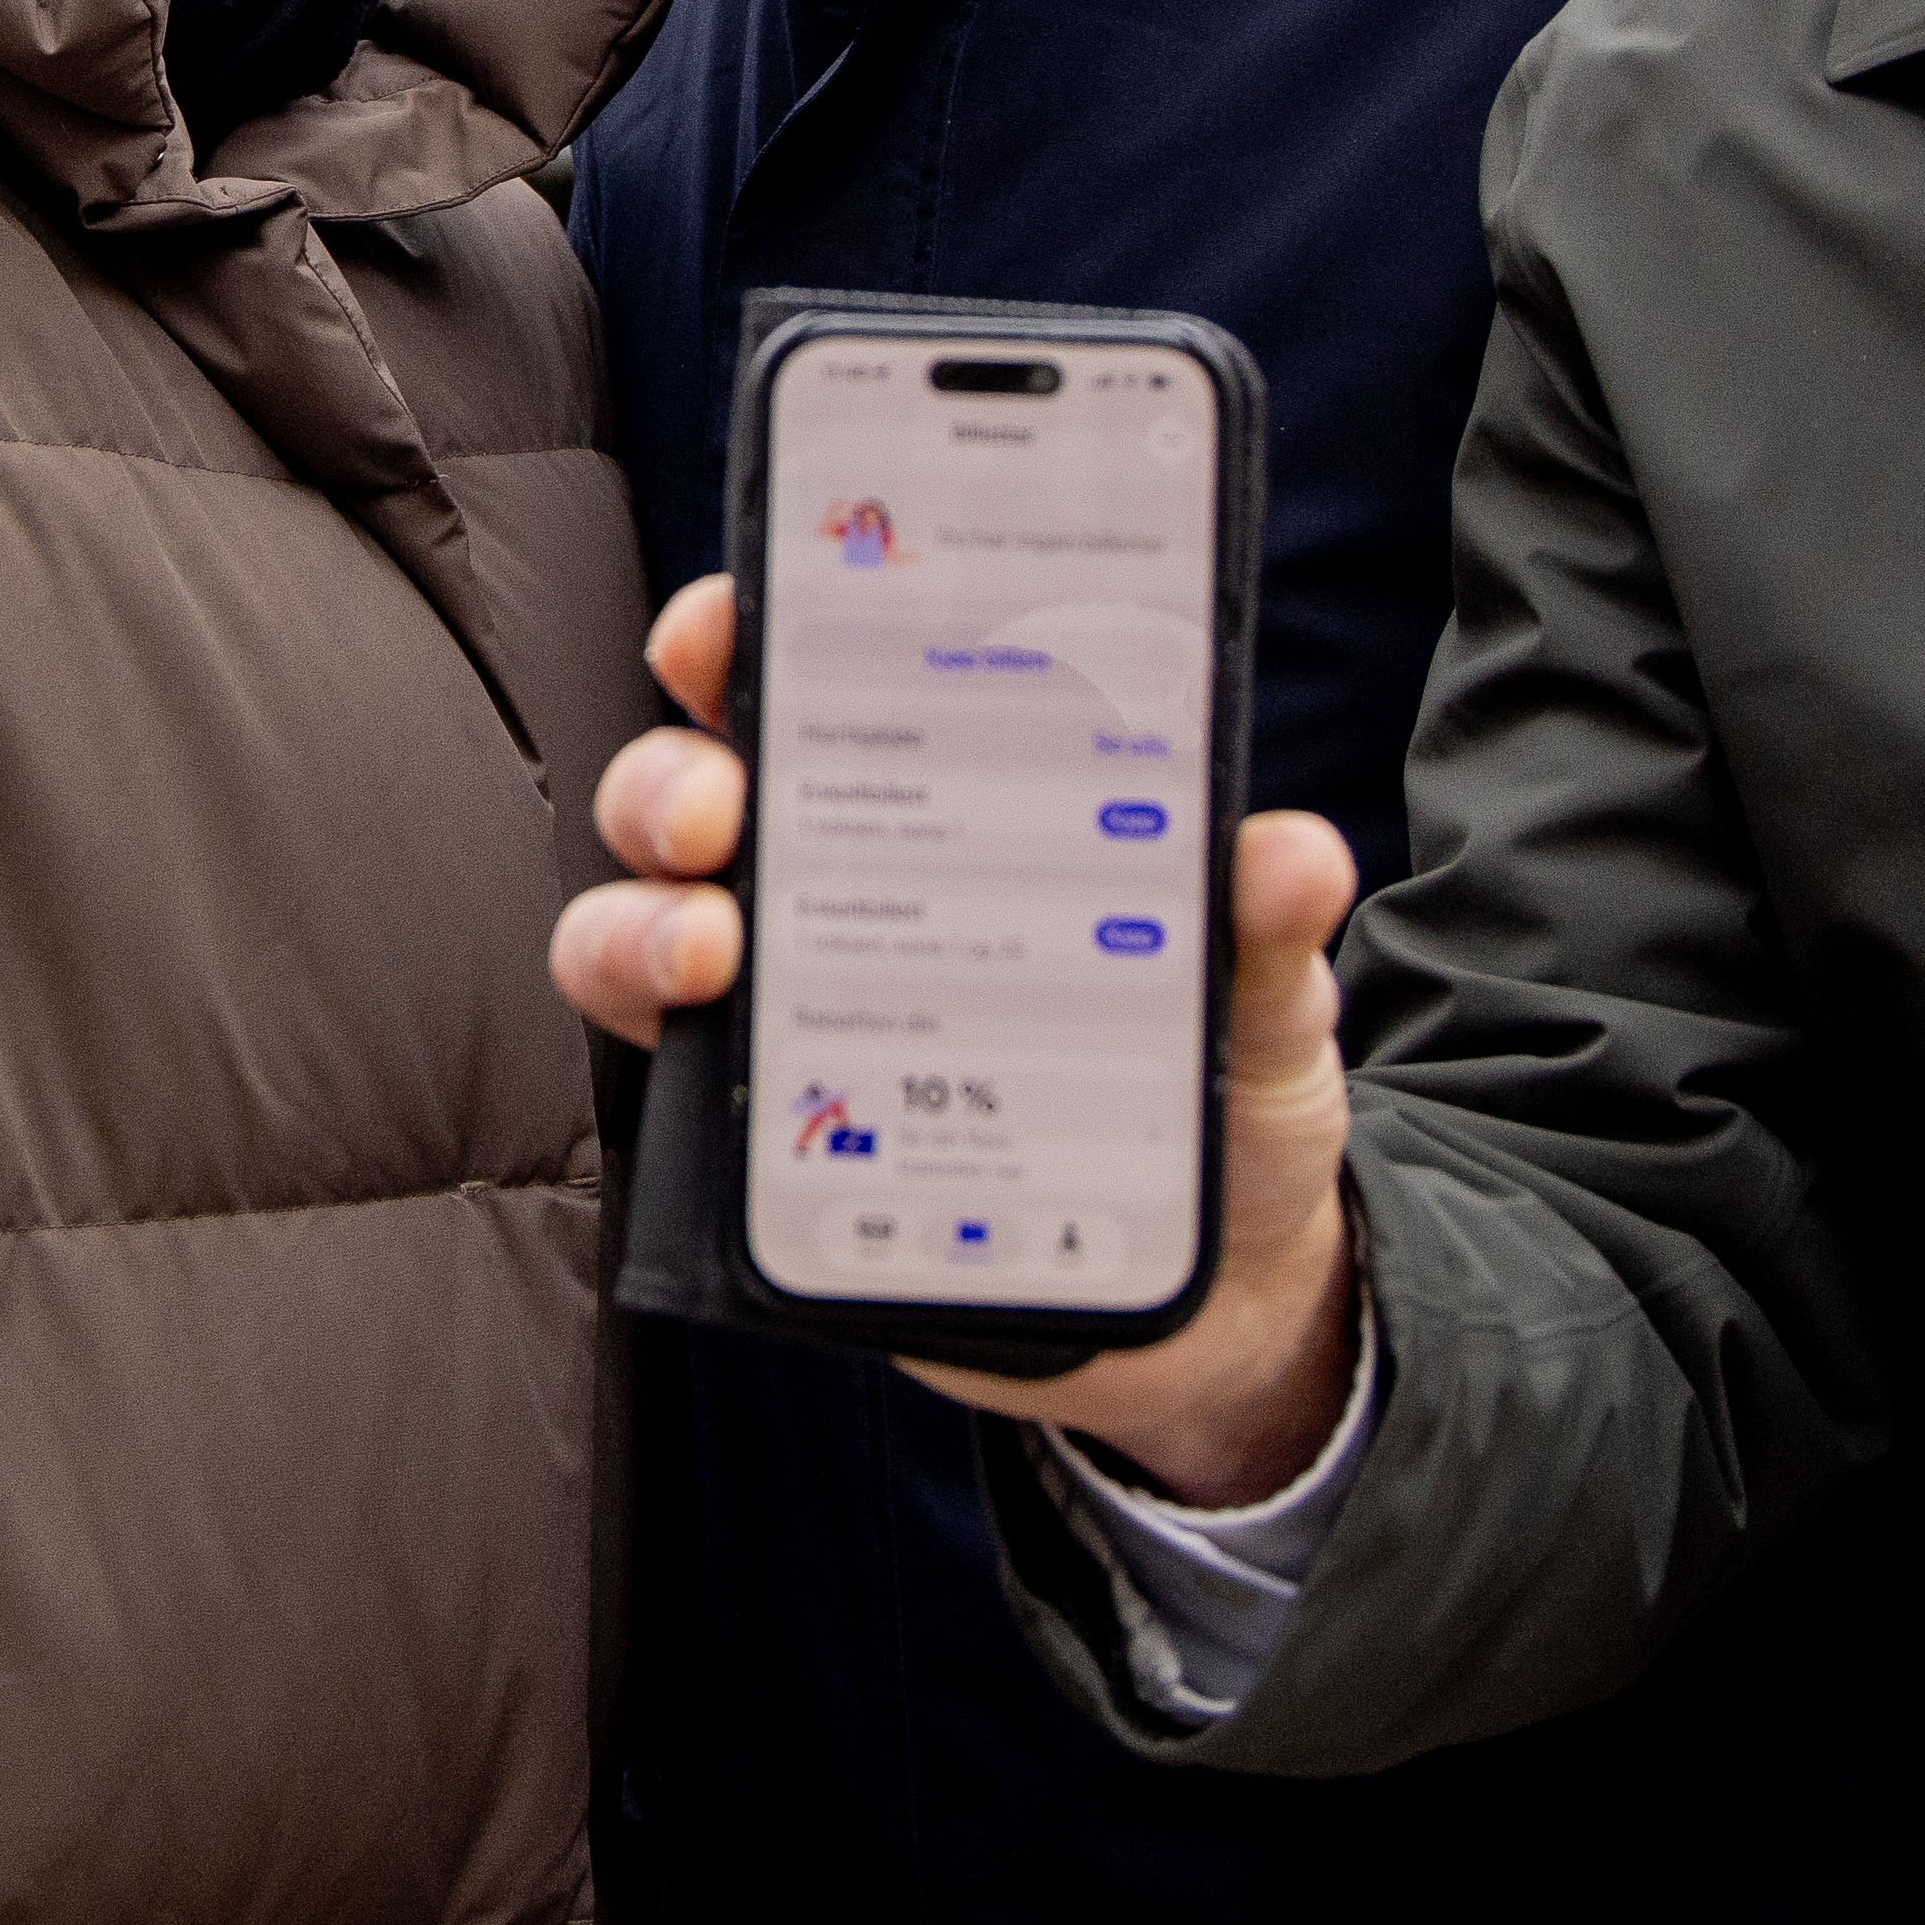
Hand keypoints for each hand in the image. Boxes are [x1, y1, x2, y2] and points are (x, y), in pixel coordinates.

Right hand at [541, 568, 1367, 1502]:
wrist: (1219, 1302)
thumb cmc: (1223, 1100)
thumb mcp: (1265, 1002)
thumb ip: (1262, 930)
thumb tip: (1287, 856)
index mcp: (944, 809)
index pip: (816, 685)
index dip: (746, 633)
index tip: (732, 622)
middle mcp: (841, 895)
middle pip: (692, 794)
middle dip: (672, 778)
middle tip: (721, 810)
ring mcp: (790, 1017)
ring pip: (637, 932)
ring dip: (637, 925)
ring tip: (708, 957)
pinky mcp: (772, 1147)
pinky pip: (666, 1093)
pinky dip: (667, 1081)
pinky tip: (755, 1105)